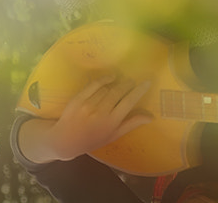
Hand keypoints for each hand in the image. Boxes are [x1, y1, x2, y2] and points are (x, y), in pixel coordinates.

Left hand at [27, 75, 151, 161]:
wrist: (67, 139)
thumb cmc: (93, 139)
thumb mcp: (114, 135)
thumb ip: (131, 123)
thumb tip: (151, 116)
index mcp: (112, 123)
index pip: (129, 102)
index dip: (139, 91)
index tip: (146, 82)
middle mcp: (101, 112)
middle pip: (118, 92)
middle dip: (128, 84)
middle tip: (133, 81)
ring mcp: (88, 104)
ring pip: (107, 88)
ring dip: (116, 84)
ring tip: (121, 84)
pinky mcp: (78, 98)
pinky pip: (94, 84)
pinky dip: (104, 79)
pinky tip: (111, 77)